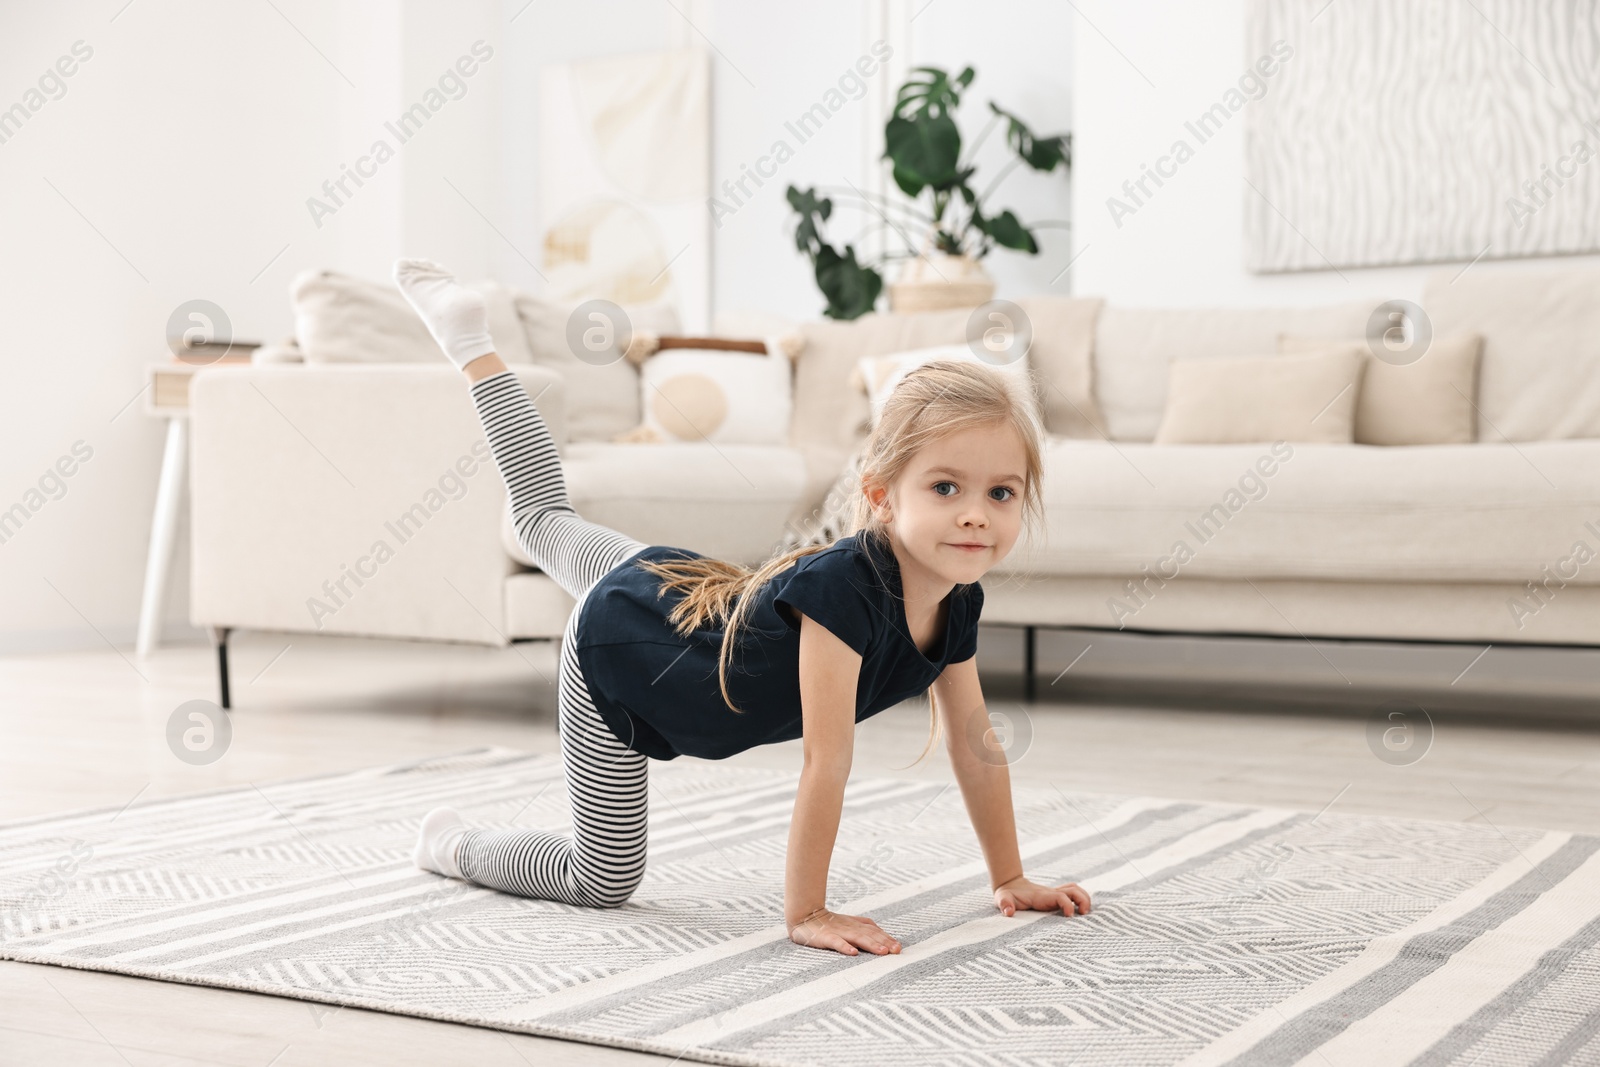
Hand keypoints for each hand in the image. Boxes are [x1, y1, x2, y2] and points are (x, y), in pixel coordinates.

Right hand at [787, 907, 902, 956]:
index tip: (899, 947)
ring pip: (857, 938)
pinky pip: (836, 942)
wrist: (804, 916)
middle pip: (870, 935)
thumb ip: (864, 927)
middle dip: (884, 942)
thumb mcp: (849, 923)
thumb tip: (881, 933)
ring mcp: (838, 932)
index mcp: (856, 925)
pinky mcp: (825, 937)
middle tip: (897, 950)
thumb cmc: (828, 923)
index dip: (887, 938)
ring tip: (882, 952)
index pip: (875, 931)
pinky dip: (845, 947)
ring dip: (871, 944)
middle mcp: (850, 927)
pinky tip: (853, 953)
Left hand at [994, 875, 1090, 917]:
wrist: (1010, 885)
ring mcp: (1054, 893)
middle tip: (1084, 915)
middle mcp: (1051, 893)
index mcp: (1041, 895)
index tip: (1069, 916)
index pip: (1060, 896)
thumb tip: (1009, 912)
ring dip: (1085, 899)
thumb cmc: (1007, 894)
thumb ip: (1005, 904)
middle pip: (1074, 890)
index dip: (1067, 905)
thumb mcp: (1002, 899)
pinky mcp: (1056, 897)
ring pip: (1076, 890)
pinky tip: (1082, 911)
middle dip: (1083, 900)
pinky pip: (1073, 894)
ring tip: (1086, 913)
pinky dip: (1081, 899)